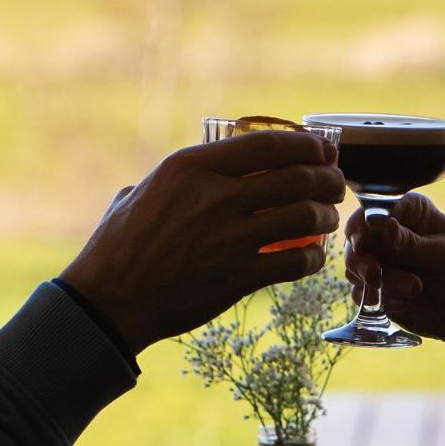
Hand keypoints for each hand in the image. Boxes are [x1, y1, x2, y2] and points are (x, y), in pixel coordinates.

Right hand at [60, 129, 344, 351]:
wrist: (109, 301)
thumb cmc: (118, 246)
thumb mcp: (141, 191)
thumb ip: (178, 178)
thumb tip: (205, 169)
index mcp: (191, 166)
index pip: (269, 144)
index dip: (307, 144)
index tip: (324, 148)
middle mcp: (214, 196)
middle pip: (296, 177)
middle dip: (327, 178)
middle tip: (335, 185)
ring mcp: (228, 238)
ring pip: (303, 216)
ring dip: (325, 217)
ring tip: (328, 218)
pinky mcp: (237, 277)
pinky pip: (294, 263)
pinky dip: (313, 259)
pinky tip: (313, 259)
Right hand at [345, 192, 444, 348]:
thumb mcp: (444, 255)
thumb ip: (409, 243)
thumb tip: (379, 222)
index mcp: (412, 213)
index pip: (377, 208)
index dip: (365, 224)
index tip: (366, 242)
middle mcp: (392, 235)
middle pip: (357, 237)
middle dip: (362, 258)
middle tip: (375, 273)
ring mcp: (384, 262)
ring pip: (357, 266)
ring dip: (378, 282)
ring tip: (413, 289)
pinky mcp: (380, 290)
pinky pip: (362, 293)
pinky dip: (379, 300)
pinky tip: (406, 303)